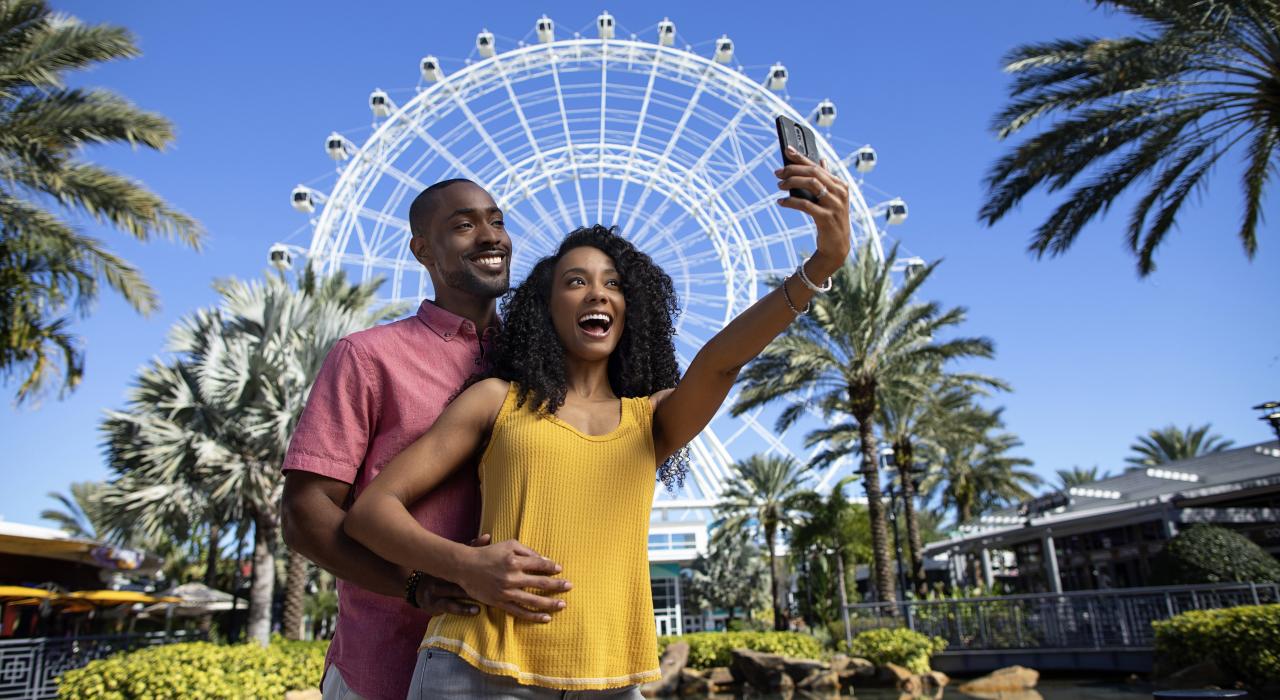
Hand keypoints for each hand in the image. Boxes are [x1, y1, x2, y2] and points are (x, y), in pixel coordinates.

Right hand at [413, 534, 490, 615]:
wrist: (416, 588)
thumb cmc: (441, 572)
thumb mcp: (451, 559)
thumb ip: (470, 548)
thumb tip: (487, 536)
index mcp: (445, 563)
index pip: (461, 558)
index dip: (476, 558)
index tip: (494, 559)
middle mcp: (439, 576)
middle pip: (459, 576)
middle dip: (477, 580)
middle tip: (496, 583)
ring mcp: (436, 590)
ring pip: (456, 592)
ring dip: (473, 596)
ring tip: (488, 599)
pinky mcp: (435, 605)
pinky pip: (450, 607)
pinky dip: (464, 609)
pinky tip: (476, 611)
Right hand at [454, 537, 570, 622]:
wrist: (465, 567)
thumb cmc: (488, 553)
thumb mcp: (508, 544)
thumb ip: (527, 551)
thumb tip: (545, 560)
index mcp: (514, 560)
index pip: (539, 564)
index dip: (552, 567)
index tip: (560, 569)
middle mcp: (512, 577)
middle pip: (540, 583)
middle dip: (557, 585)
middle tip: (570, 586)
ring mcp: (506, 592)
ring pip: (533, 600)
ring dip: (550, 603)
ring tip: (563, 605)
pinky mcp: (500, 603)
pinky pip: (520, 612)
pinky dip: (533, 616)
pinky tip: (546, 618)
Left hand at [775, 147, 851, 275]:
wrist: (837, 246)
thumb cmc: (831, 220)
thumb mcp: (832, 198)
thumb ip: (826, 179)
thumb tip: (821, 160)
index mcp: (840, 185)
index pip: (817, 166)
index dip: (801, 157)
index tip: (787, 150)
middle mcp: (840, 192)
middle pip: (814, 173)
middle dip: (793, 170)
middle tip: (777, 173)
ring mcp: (835, 205)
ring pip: (811, 184)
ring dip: (792, 182)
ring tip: (779, 186)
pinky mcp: (827, 218)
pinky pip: (806, 205)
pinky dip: (791, 202)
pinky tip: (781, 202)